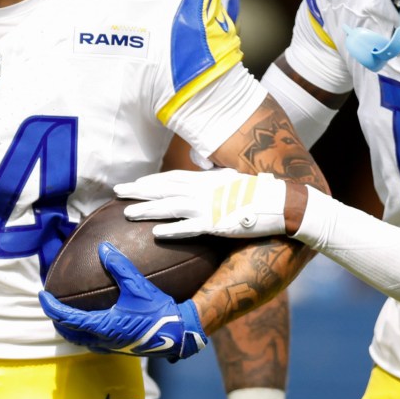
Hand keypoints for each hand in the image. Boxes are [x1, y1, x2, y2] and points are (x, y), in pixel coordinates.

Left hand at [39, 244, 210, 361]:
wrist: (178, 333)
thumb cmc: (158, 310)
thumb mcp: (137, 286)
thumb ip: (119, 267)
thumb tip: (103, 248)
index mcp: (102, 326)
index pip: (66, 318)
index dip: (51, 307)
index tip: (43, 295)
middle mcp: (103, 340)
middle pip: (69, 333)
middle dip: (56, 320)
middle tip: (51, 306)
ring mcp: (111, 347)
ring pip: (81, 341)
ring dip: (70, 329)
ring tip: (65, 316)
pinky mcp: (120, 349)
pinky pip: (94, 344)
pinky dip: (85, 334)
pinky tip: (92, 325)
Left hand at [117, 169, 289, 240]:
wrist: (282, 202)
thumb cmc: (258, 192)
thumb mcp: (232, 178)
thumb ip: (214, 174)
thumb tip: (202, 165)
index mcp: (206, 180)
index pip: (171, 177)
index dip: (150, 180)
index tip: (133, 183)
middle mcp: (203, 190)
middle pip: (164, 188)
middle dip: (138, 189)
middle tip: (117, 190)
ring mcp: (209, 207)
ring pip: (170, 206)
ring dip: (147, 209)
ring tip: (127, 212)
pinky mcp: (217, 224)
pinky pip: (190, 228)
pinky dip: (172, 229)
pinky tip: (155, 233)